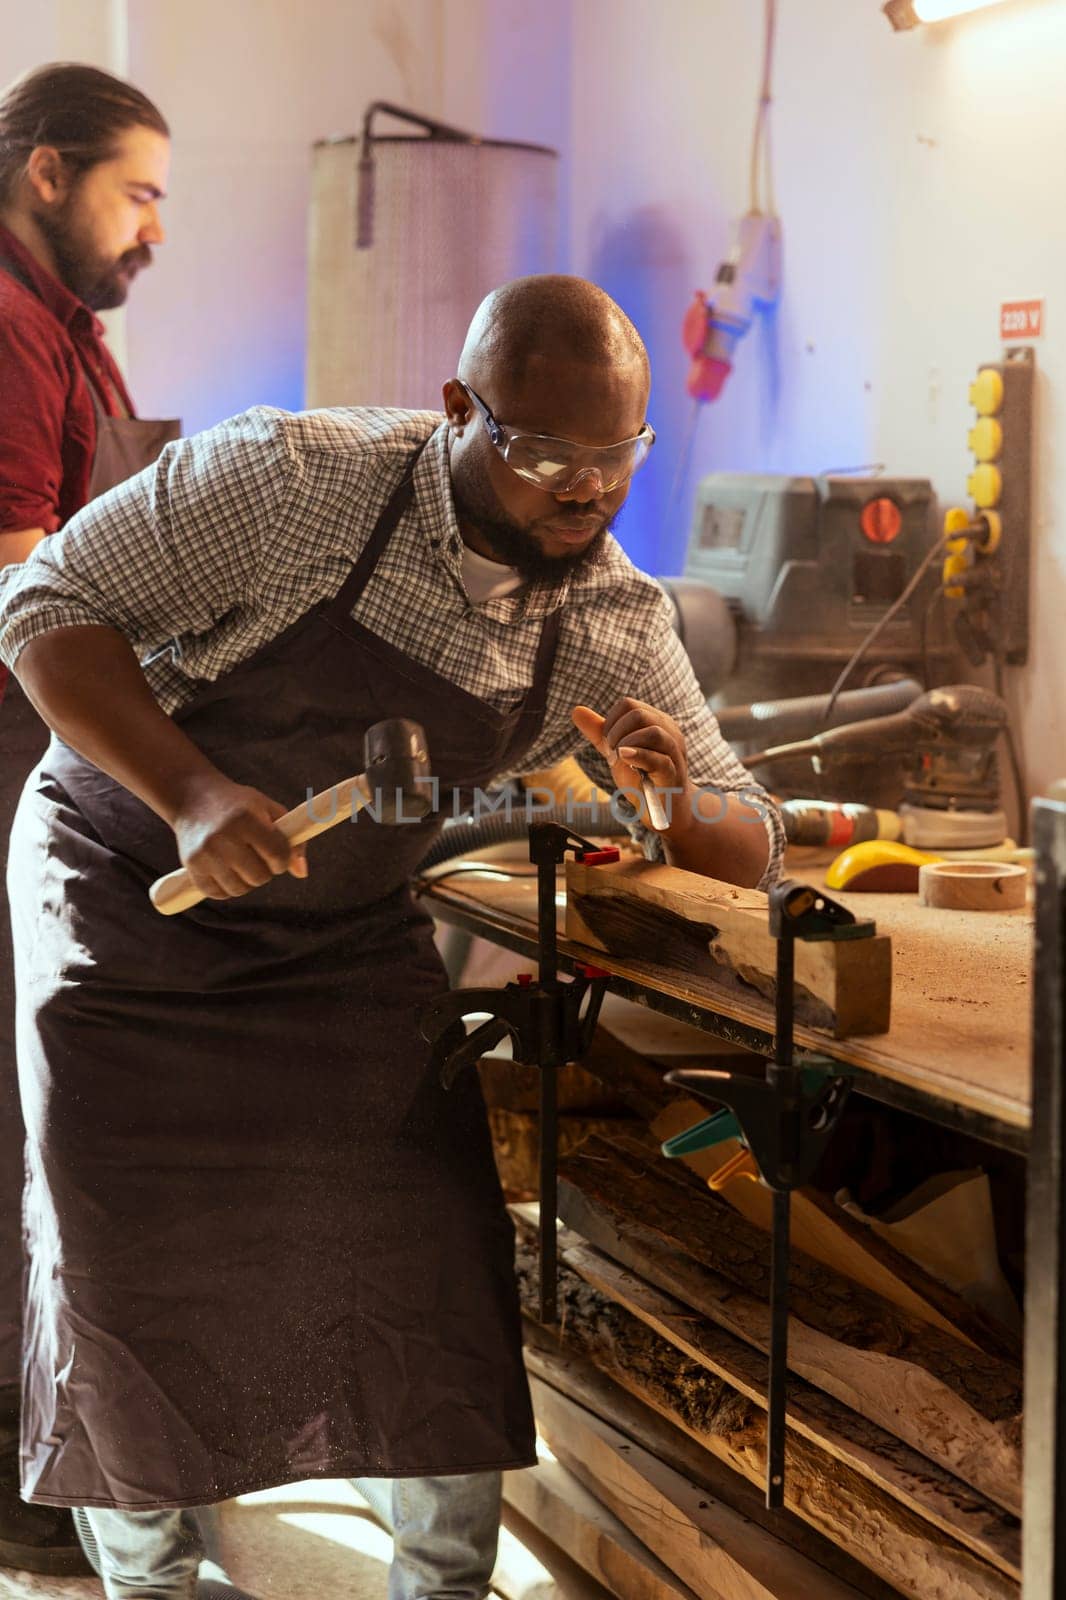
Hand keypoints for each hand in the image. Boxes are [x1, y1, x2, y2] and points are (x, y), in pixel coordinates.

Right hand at [171, 774, 308, 900]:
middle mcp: (223, 837)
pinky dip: (227, 888)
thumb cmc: (238, 805)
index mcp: (245, 818)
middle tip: (258, 857)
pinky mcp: (191, 866)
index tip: (278, 854)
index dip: (283, 859)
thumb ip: (292, 839)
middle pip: (259, 877)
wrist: (192, 798)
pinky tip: (227, 871)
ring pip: (239, 889)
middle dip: (266, 871)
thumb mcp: (268, 809)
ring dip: (247, 881)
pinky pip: (218, 894)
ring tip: (243, 864)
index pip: (278, 854)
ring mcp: (204, 853)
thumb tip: (302, 873)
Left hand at [572, 699, 690, 828]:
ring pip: (652, 732)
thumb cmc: (643, 780)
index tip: (609, 744)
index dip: (611, 722)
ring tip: (619, 759)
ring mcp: (674, 753)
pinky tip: (624, 758)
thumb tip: (576, 710)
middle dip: (615, 733)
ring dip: (625, 744)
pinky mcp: (673, 774)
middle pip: (638, 714)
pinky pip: (657, 759)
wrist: (665, 811)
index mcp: (656, 721)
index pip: (628, 705)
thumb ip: (599, 733)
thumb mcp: (617, 753)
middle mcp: (669, 731)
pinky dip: (637, 755)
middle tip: (612, 754)